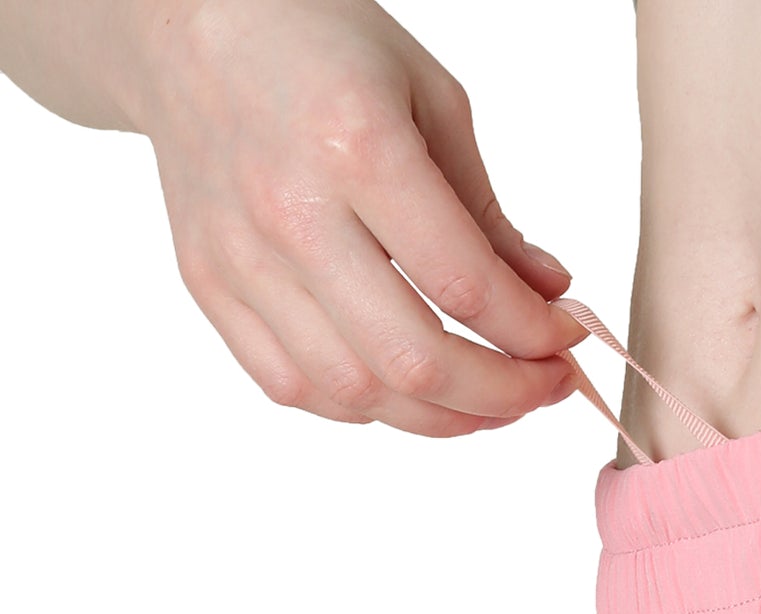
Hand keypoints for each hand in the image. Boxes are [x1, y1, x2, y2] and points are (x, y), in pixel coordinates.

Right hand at [128, 0, 587, 435]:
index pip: (469, 289)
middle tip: (545, 387)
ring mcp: (240, 255)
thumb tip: (548, 297)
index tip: (569, 340)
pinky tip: (408, 389)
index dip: (537, 334)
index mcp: (358, 147)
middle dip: (505, 395)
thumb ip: (489, 214)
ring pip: (357, 394)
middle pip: (416, 361)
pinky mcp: (207, 281)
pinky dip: (364, 408)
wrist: (181, 20)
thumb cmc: (317, 44)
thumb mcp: (430, 99)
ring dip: (443, 417)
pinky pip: (293, 386)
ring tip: (491, 402)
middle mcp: (292, 212)